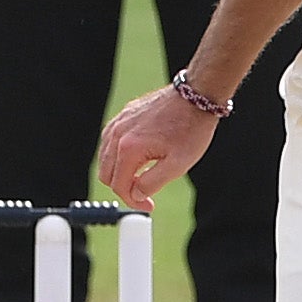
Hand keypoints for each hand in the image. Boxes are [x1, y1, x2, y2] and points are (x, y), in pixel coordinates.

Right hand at [95, 81, 219, 208]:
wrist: (196, 97)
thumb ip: (151, 183)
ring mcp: (118, 122)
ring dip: (120, 172)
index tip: (149, 205)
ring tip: (143, 175)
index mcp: (129, 148)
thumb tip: (135, 195)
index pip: (119, 186)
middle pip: (107, 174)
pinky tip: (138, 157)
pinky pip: (110, 142)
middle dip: (124, 188)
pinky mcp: (123, 115)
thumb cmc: (191, 129)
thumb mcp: (177, 165)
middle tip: (145, 193)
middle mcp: (117, 134)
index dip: (133, 201)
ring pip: (105, 158)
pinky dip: (119, 155)